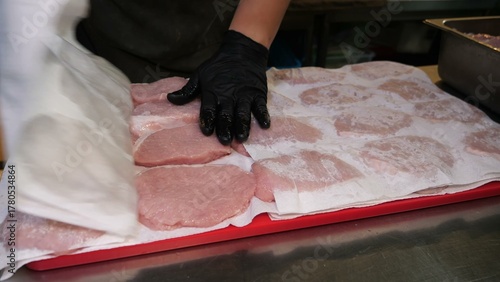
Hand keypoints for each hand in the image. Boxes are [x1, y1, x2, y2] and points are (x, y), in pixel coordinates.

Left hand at [167, 30, 270, 144]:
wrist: (242, 51)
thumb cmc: (218, 66)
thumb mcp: (200, 75)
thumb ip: (187, 91)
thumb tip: (170, 99)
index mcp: (213, 92)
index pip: (209, 109)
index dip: (208, 120)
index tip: (207, 131)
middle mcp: (229, 96)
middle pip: (226, 114)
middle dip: (225, 128)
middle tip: (224, 141)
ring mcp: (245, 95)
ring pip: (243, 113)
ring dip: (242, 125)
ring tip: (241, 137)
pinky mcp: (258, 94)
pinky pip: (260, 107)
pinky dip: (263, 116)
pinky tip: (264, 125)